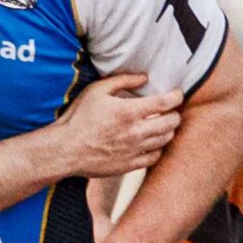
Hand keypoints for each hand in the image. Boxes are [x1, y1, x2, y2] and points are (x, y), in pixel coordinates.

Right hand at [55, 73, 180, 176]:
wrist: (65, 150)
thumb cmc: (78, 118)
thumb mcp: (96, 91)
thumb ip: (122, 81)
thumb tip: (144, 77)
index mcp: (128, 111)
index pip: (165, 103)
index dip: (176, 96)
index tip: (177, 94)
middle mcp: (135, 132)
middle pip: (171, 123)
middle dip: (175, 114)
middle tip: (170, 110)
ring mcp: (134, 151)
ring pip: (165, 140)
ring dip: (168, 130)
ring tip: (162, 124)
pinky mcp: (129, 165)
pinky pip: (154, 158)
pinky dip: (157, 148)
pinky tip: (151, 143)